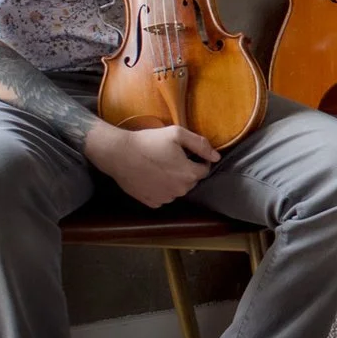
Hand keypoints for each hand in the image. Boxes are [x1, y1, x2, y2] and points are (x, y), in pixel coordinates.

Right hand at [86, 122, 219, 207]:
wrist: (119, 154)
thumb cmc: (149, 141)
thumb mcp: (177, 134)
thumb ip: (200, 144)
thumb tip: (217, 156)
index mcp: (189, 174)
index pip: (204, 170)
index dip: (199, 160)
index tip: (188, 153)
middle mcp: (180, 190)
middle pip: (191, 180)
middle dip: (186, 170)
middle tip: (171, 157)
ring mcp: (166, 198)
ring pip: (177, 189)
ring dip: (173, 180)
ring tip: (159, 166)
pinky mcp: (152, 203)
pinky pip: (163, 196)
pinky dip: (161, 188)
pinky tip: (151, 176)